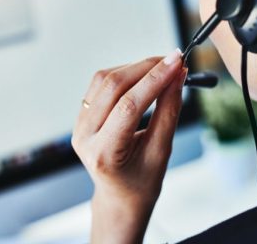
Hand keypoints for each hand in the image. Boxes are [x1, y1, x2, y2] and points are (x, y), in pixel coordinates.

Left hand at [72, 49, 186, 243]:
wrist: (120, 196)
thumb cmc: (142, 181)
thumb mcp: (161, 151)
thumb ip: (169, 111)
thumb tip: (178, 75)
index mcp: (103, 153)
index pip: (129, 106)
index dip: (155, 79)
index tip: (177, 62)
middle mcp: (84, 136)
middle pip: (113, 86)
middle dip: (146, 68)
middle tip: (174, 60)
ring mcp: (79, 124)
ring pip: (104, 80)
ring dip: (135, 67)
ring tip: (161, 67)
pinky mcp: (81, 115)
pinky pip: (100, 84)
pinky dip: (124, 74)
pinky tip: (143, 75)